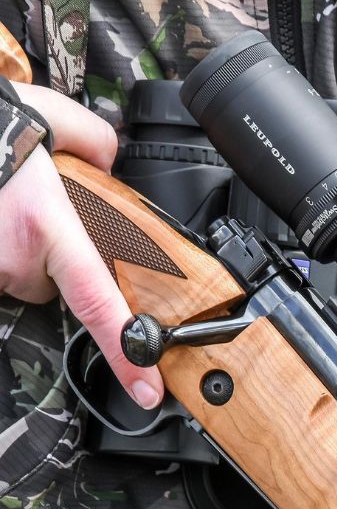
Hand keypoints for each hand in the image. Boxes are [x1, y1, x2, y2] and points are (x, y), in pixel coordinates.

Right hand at [0, 82, 163, 407]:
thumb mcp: (52, 117)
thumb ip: (94, 143)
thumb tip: (108, 161)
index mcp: (47, 226)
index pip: (100, 303)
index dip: (126, 353)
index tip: (148, 392)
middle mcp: (12, 256)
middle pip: (53, 285)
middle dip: (52, 258)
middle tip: (32, 210)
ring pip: (18, 276)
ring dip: (17, 251)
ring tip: (6, 207)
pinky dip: (1, 246)